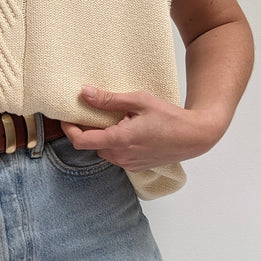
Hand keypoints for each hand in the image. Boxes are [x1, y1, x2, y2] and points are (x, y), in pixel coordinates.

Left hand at [60, 87, 225, 171]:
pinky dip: (116, 144)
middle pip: (92, 144)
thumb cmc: (169, 117)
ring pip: (104, 150)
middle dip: (90, 130)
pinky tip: (130, 131)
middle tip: (97, 112)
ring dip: (104, 137)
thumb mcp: (139, 101)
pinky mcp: (135, 168)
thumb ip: (109, 100)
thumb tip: (84, 93)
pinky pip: (117, 156)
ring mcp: (128, 165)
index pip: (80, 141)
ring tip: (119, 120)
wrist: (194, 137)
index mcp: (119, 140)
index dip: (68, 129)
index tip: (66, 117)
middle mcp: (120, 157)